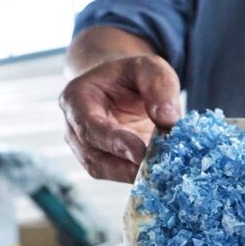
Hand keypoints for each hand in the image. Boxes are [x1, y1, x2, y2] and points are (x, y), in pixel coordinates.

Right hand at [59, 55, 180, 182]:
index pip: (89, 126)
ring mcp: (87, 148)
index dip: (114, 142)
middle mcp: (75, 128)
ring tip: (161, 174)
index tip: (141, 153)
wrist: (125, 86)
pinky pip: (118, 174)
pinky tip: (160, 175)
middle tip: (155, 170)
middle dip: (124, 166)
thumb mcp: (150, 68)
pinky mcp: (106, 162)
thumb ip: (159, 87)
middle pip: (93, 156)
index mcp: (77, 99)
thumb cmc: (134, 75)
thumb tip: (168, 120)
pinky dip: (138, 177)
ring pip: (104, 170)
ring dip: (132, 175)